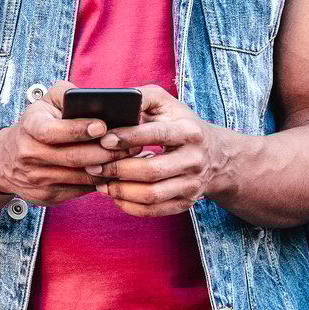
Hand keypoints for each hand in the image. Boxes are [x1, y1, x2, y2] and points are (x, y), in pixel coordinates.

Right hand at [0, 81, 124, 204]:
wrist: (6, 160)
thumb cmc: (35, 124)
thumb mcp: (43, 103)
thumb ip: (65, 93)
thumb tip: (94, 99)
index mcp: (29, 128)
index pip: (53, 131)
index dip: (79, 129)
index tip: (103, 125)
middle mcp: (30, 155)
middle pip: (74, 157)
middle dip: (106, 151)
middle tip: (131, 144)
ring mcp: (38, 178)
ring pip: (81, 176)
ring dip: (109, 168)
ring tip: (130, 158)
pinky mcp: (47, 195)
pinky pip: (81, 190)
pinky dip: (100, 181)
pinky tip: (116, 172)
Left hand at [87, 86, 220, 217]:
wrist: (214, 154)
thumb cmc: (179, 123)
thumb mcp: (166, 103)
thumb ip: (142, 98)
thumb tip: (113, 103)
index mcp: (189, 131)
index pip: (157, 134)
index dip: (129, 138)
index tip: (104, 140)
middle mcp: (194, 159)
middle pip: (152, 170)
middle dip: (118, 169)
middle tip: (93, 166)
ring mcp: (192, 184)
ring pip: (152, 195)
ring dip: (121, 191)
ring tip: (100, 184)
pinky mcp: (186, 202)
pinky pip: (155, 211)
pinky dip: (131, 207)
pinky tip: (116, 197)